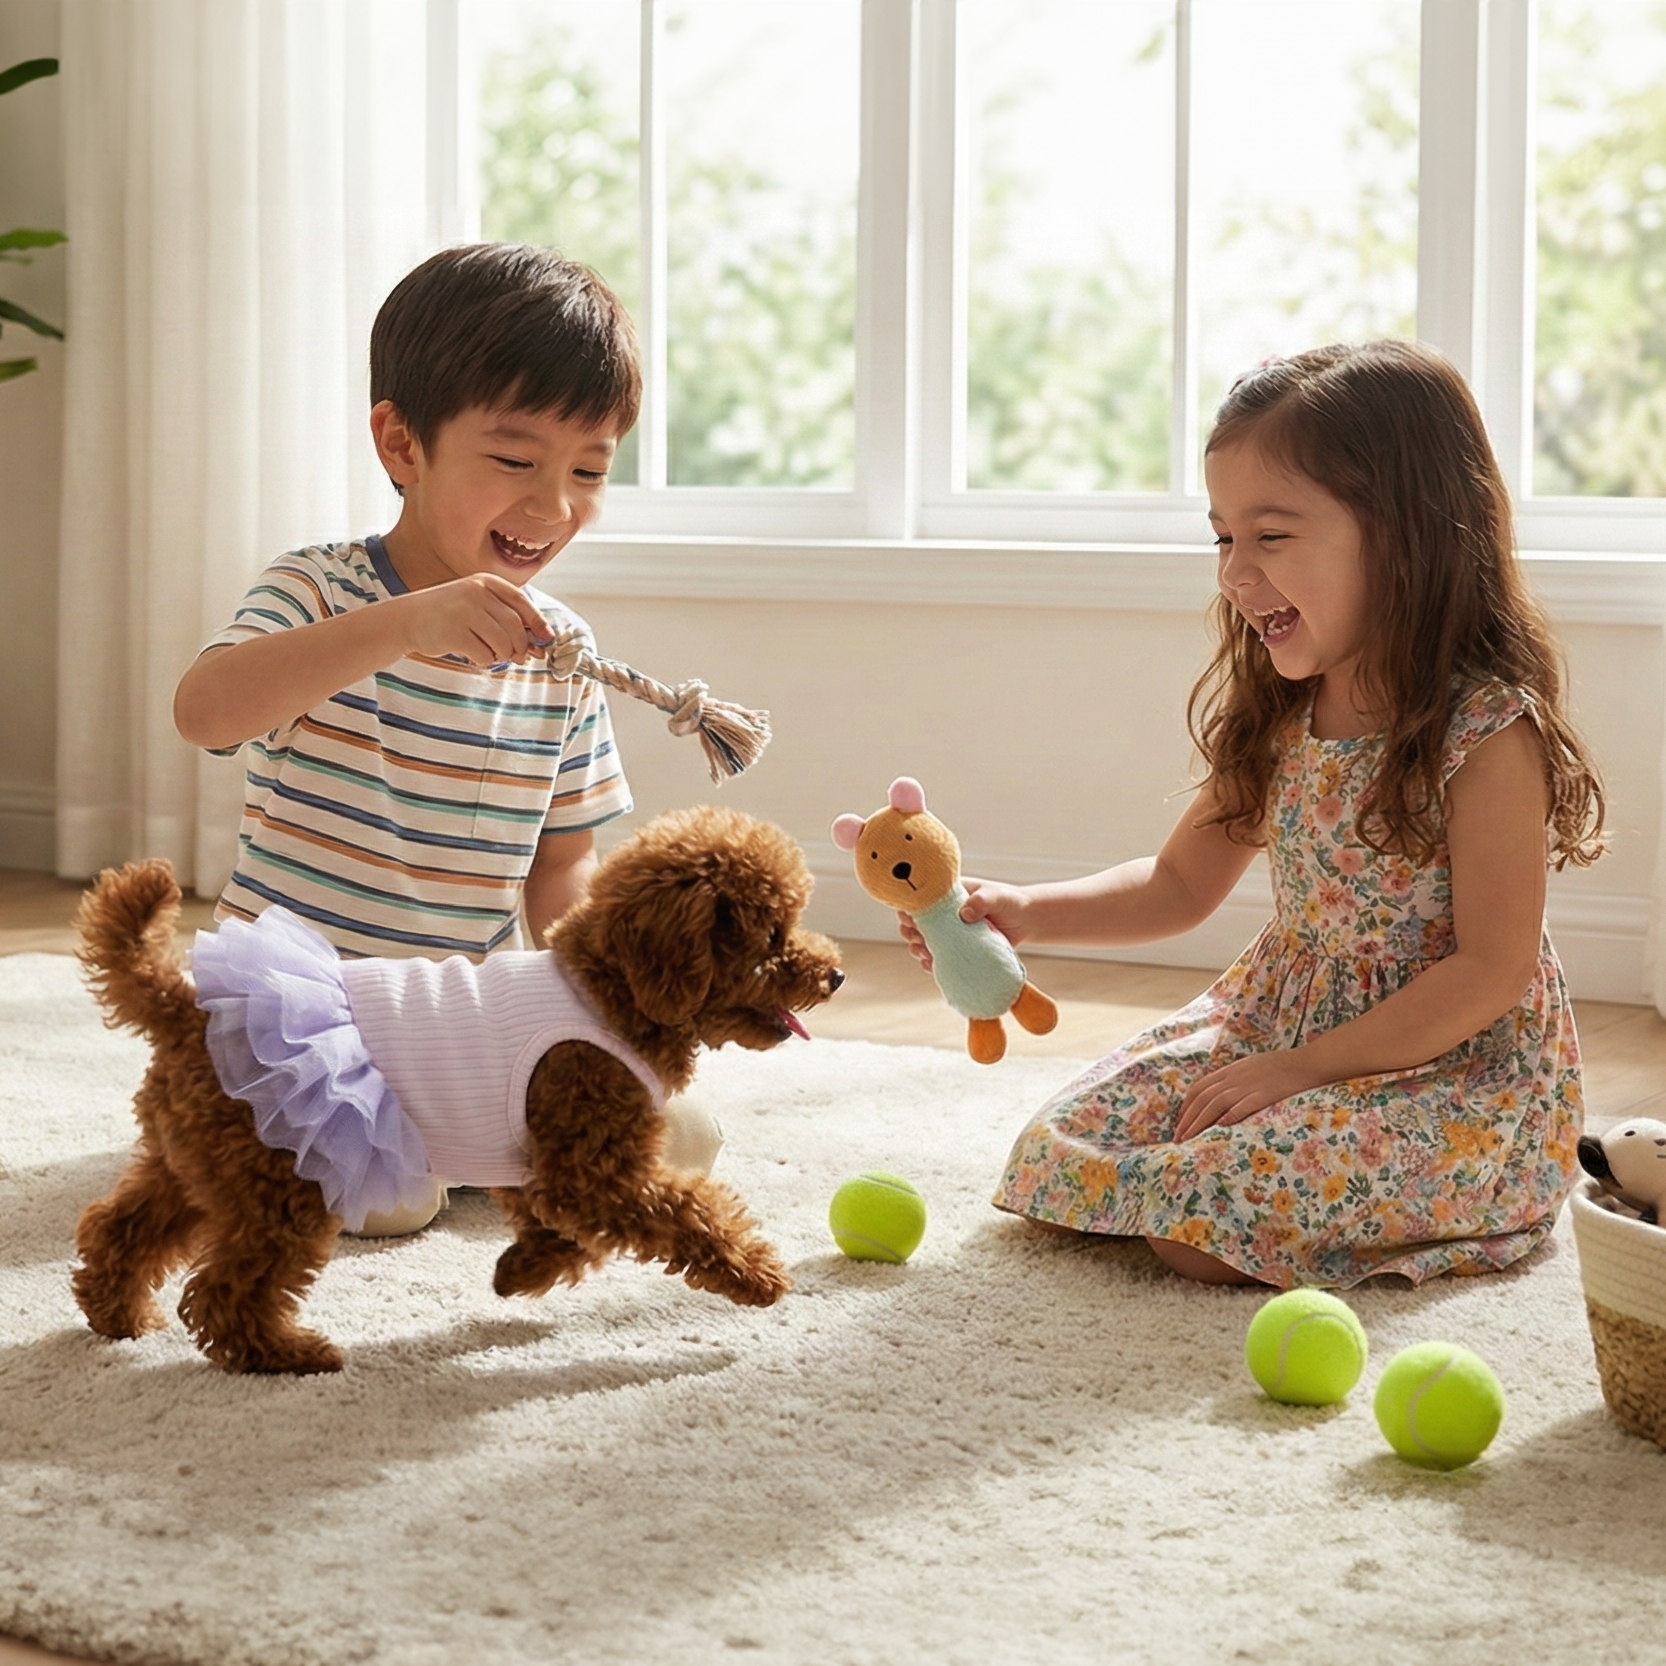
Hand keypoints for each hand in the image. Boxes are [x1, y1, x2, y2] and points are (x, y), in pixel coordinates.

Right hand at [394, 574, 551, 666]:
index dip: (537, 620)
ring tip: (494, 655)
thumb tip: (538, 646)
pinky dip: (486, 661)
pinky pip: (485, 654)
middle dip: (521, 645)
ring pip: (503, 642)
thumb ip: (505, 619)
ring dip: (504, 655)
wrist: (408, 619)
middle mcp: (475, 592)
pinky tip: (476, 657)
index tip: (546, 637)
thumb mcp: (477, 606)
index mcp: (485, 581)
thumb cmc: (450, 615)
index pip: (520, 601)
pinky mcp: (454, 632)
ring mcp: (464, 611)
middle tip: (520, 657)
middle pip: (514, 625)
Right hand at [895, 878, 1032, 973]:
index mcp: (948, 897)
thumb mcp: (997, 897)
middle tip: (917, 939)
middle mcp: (945, 915)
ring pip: (923, 942)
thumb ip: (982, 901)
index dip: (909, 909)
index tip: (909, 919)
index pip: (920, 901)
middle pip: (916, 924)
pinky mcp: (959, 950)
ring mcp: (951, 934)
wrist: (1025, 921)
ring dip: (918, 949)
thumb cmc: (1010, 902)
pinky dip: (931, 963)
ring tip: (924, 953)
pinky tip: (931, 965)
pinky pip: (939, 958)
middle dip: (910, 932)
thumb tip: (965, 913)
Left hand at [1173, 1050, 1317, 1139]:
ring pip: (1215, 1104)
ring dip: (1199, 1123)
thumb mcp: (1251, 1067)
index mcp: (1231, 1071)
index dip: (1186, 1106)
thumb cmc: (1281, 1067)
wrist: (1308, 1063)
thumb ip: (1234, 1079)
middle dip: (1186, 1119)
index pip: (1199, 1088)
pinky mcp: (1265, 1095)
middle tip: (1177, 1138)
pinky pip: (1243, 1105)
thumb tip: (1218, 1095)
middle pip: (1203, 1099)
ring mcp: (1249, 1086)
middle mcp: (1235, 1078)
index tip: (1179, 1122)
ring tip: (1189, 1140)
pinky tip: (1219, 1128)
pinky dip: (1229, 1116)